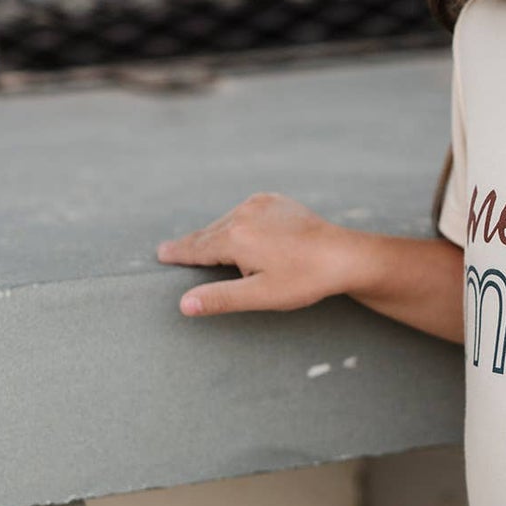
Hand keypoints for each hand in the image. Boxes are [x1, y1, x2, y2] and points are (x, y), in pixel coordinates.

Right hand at [155, 192, 351, 315]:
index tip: (160, 253)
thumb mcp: (261, 295)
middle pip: (210, 234)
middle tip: (174, 251)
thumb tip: (183, 304)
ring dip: (219, 236)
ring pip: (227, 222)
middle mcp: (244, 213)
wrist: (345, 255)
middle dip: (195, 245)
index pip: (197, 248)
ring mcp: (261, 203)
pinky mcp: (275, 200)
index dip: (178, 253)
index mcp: (236, 237)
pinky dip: (238, 224)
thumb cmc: (305, 279)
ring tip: (207, 250)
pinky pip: (246, 213)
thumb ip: (221, 298)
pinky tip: (240, 236)